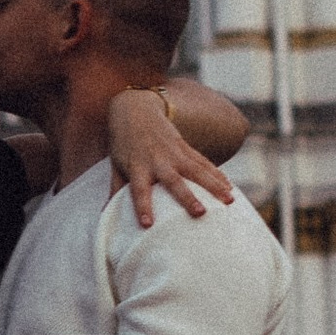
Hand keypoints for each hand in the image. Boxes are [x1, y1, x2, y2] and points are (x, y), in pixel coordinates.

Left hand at [105, 85, 235, 228]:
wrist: (136, 110)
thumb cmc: (123, 143)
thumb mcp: (115, 165)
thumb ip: (115, 189)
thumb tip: (105, 214)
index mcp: (137, 167)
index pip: (137, 190)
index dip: (142, 206)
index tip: (148, 224)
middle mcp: (157, 160)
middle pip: (173, 181)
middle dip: (188, 197)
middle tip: (201, 213)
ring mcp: (174, 153)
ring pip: (196, 170)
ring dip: (213, 185)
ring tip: (230, 200)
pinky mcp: (185, 147)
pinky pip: (204, 162)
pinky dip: (217, 174)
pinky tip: (230, 187)